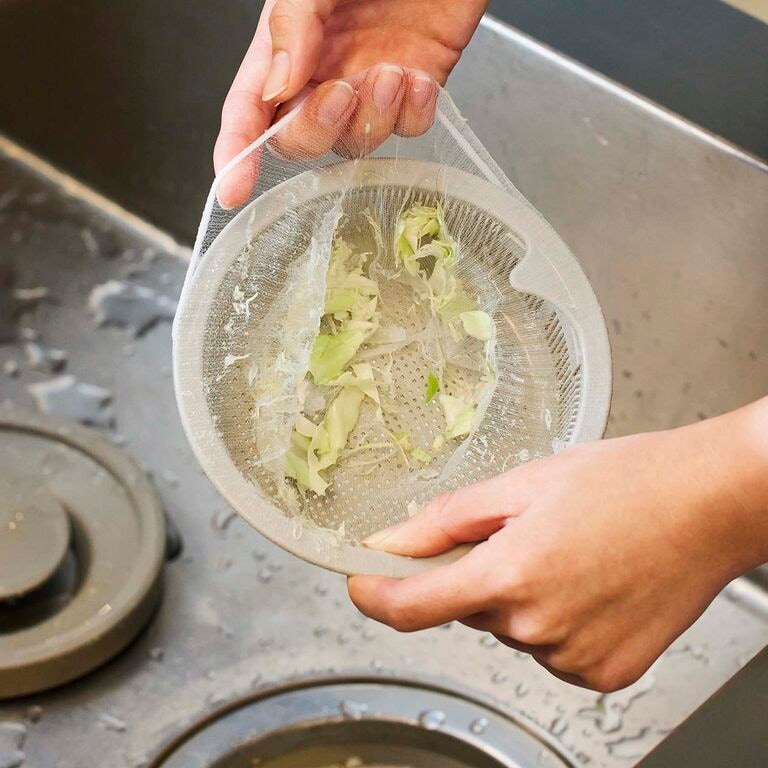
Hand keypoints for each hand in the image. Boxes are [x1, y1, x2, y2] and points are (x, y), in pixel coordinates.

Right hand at [214, 0, 487, 206]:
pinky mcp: (416, 86)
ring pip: (357, 140)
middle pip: (301, 138)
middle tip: (340, 93)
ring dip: (373, 119)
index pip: (250, 109)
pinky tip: (419, 77)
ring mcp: (370, 83)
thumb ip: (292, 27)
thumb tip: (277, 90)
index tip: (232, 190)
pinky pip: (408, 128)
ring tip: (391, 71)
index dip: (238, 152)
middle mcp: (325, 71)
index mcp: (288, 44)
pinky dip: (414, 113)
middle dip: (316, 130)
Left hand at [348, 399, 767, 691]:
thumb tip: (392, 543)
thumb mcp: (523, 483)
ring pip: (510, 627)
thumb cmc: (628, 481)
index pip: (415, 607)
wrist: (709, 503)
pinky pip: (550, 647)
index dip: (377, 596)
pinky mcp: (603, 672)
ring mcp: (574, 657)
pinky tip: (587, 581)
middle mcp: (539, 627)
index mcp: (513, 574)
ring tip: (568, 551)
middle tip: (520, 531)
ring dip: (520, 595)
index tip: (360, 584)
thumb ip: (447, 520)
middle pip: (469, 607)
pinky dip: (553, 618)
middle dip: (477, 572)